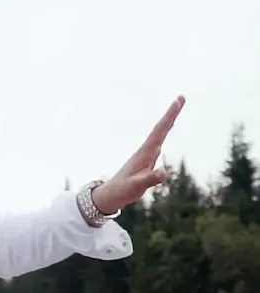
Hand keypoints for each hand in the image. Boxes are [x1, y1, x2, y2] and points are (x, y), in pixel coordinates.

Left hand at [92, 95, 184, 213]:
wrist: (111, 195)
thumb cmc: (123, 190)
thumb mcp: (137, 186)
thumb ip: (150, 179)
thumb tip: (164, 172)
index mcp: (145, 153)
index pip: (160, 131)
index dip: (170, 116)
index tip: (178, 101)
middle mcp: (146, 151)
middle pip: (161, 128)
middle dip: (171, 113)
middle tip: (181, 98)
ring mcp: (146, 155)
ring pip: (159, 134)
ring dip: (168, 121)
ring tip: (176, 108)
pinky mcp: (146, 160)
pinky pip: (158, 142)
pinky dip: (164, 133)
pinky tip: (165, 130)